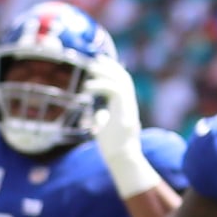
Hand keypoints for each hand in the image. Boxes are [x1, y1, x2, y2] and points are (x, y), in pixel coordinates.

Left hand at [85, 58, 157, 197]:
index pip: (122, 83)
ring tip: (90, 68)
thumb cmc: (113, 147)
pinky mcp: (125, 111)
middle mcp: (130, 103)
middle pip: (123, 77)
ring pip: (121, 81)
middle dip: (110, 66)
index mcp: (126, 106)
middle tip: (95, 58)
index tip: (100, 63)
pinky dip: (100, 86)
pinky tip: (86, 87)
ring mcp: (129, 106)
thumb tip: (98, 113)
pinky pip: (114, 90)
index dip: (112, 71)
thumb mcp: (106, 128)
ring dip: (105, 72)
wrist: (122, 158)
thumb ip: (104, 117)